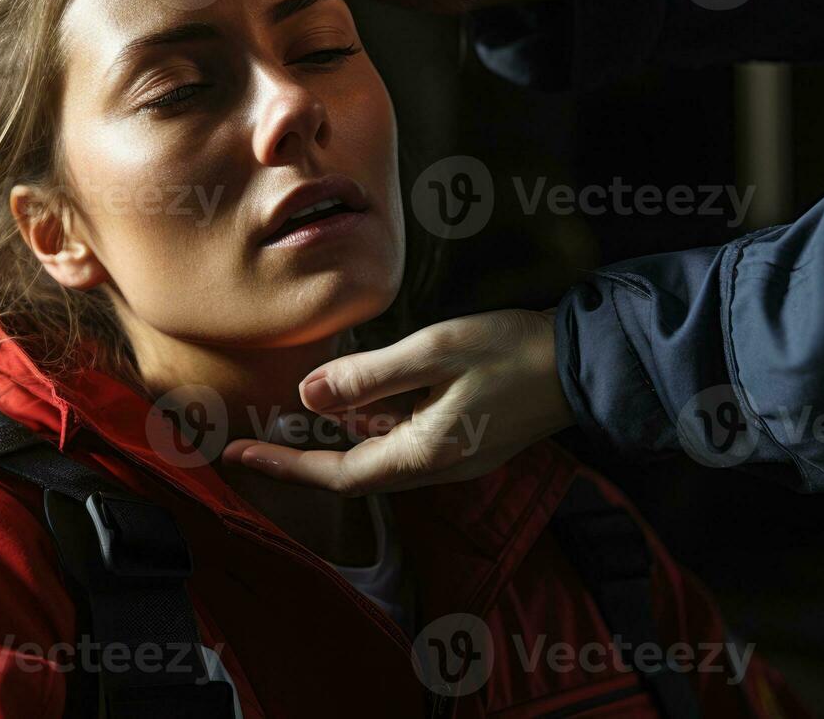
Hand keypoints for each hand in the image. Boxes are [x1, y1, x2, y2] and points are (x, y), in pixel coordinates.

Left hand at [220, 309, 575, 494]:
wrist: (585, 360)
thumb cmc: (511, 350)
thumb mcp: (433, 352)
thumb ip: (368, 377)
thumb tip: (307, 397)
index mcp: (424, 454)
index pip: (339, 474)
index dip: (286, 466)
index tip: (238, 456)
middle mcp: (436, 466)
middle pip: (353, 473)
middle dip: (301, 460)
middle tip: (251, 444)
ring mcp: (454, 455)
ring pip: (377, 456)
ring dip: (333, 444)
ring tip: (289, 424)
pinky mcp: (466, 438)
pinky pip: (403, 440)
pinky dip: (369, 426)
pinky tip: (354, 404)